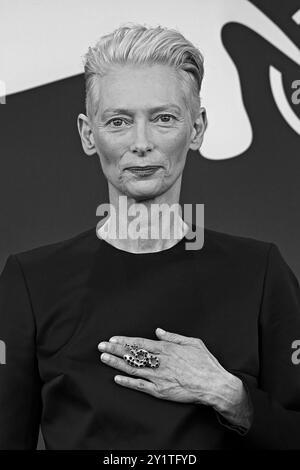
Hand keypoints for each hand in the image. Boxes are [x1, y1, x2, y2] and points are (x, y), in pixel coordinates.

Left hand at [97, 328, 242, 410]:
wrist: (215, 385)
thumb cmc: (206, 363)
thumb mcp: (193, 342)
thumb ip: (174, 337)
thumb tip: (159, 331)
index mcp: (167, 349)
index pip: (140, 344)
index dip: (125, 341)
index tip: (112, 339)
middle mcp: (160, 362)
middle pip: (133, 355)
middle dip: (115, 350)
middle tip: (101, 346)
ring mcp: (159, 377)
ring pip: (133, 369)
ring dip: (117, 363)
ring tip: (104, 359)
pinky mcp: (161, 391)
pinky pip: (141, 386)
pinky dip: (128, 382)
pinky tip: (117, 378)